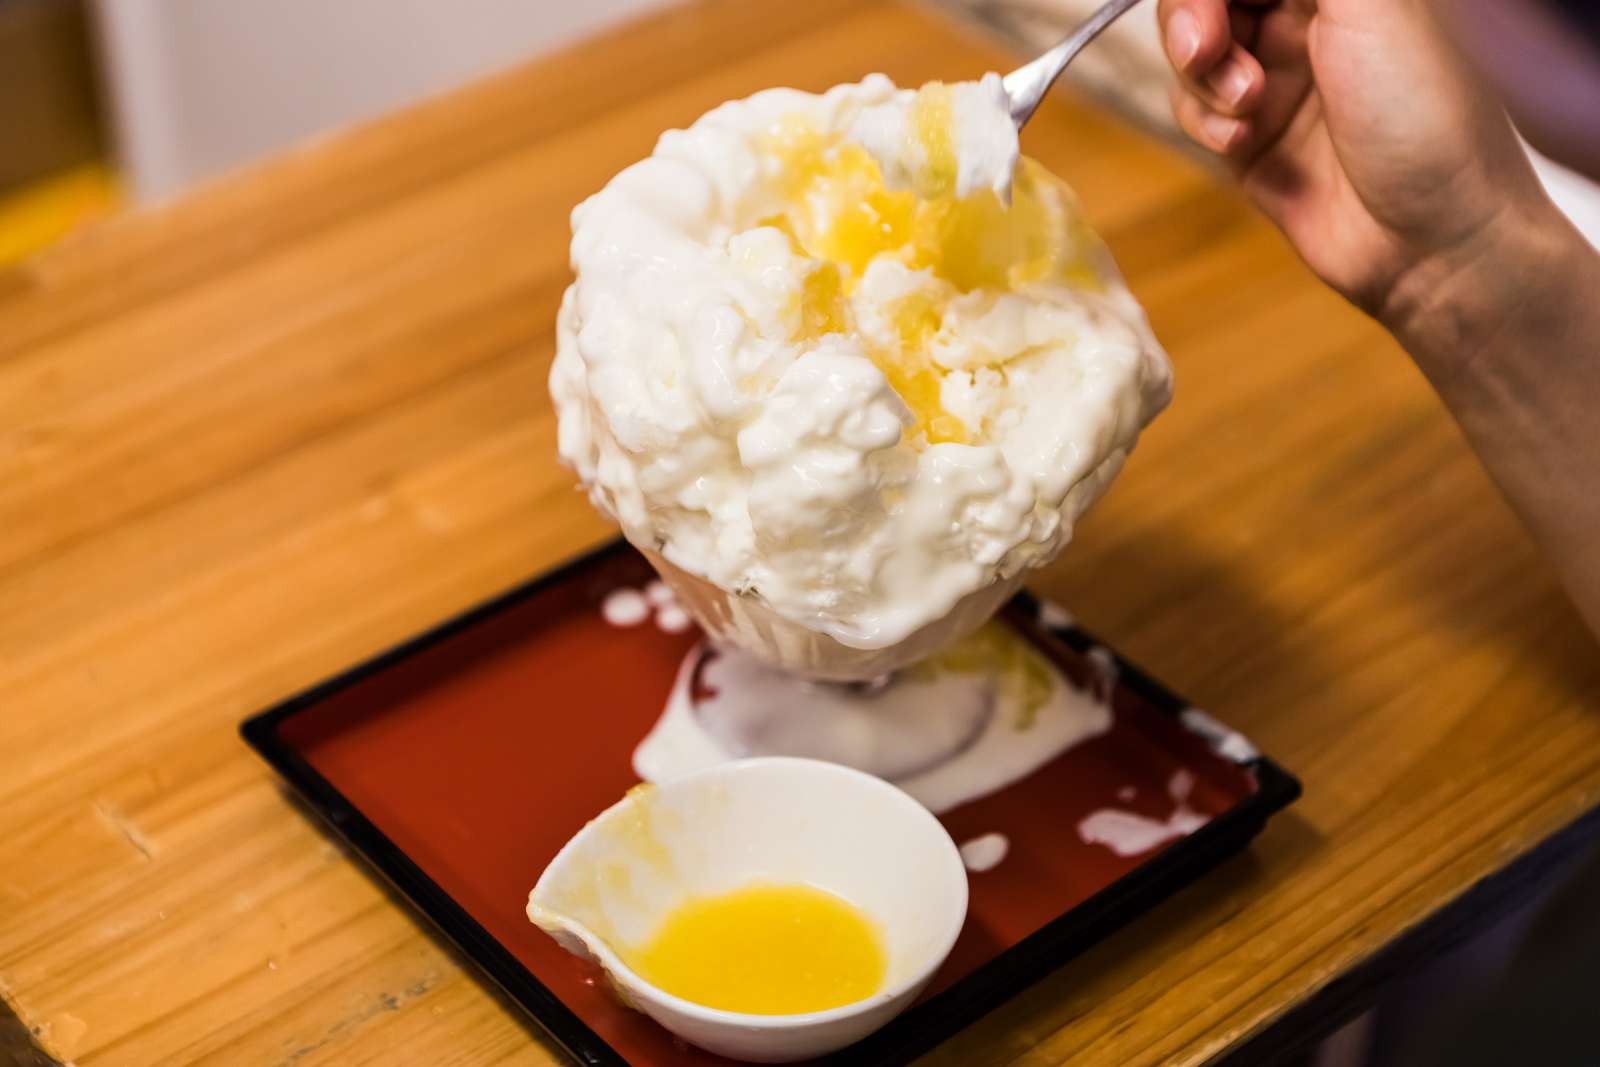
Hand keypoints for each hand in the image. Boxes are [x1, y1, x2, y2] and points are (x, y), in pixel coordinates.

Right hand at [1157, 0, 1559, 335]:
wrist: (1429, 238)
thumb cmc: (1423, 114)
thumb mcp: (1371, 6)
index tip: (1211, 5)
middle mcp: (1306, 20)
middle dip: (1193, 18)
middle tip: (1202, 48)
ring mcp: (1274, 78)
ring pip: (1191, 51)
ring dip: (1202, 75)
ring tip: (1248, 104)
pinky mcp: (1247, 138)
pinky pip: (1192, 109)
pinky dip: (1204, 120)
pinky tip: (1242, 141)